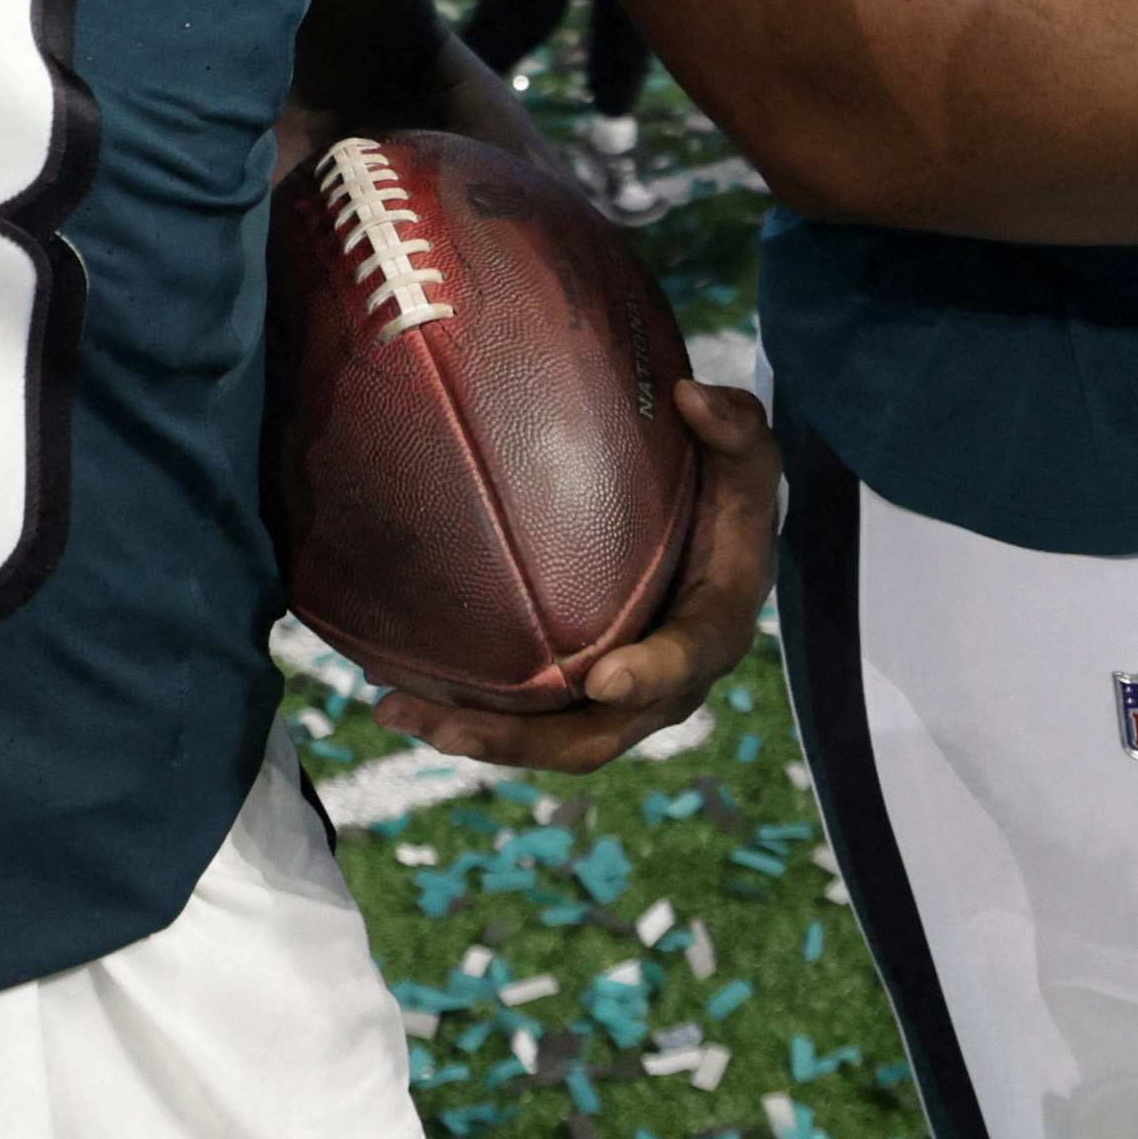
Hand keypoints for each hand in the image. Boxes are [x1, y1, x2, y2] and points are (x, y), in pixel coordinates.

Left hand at [371, 380, 781, 772]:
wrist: (716, 547)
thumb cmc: (727, 497)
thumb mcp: (745, 461)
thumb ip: (735, 429)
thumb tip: (692, 395)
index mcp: (713, 633)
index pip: (687, 661)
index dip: (651, 676)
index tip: (602, 678)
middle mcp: (664, 686)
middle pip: (594, 737)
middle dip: (518, 742)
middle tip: (445, 731)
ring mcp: (616, 701)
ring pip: (546, 740)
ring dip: (471, 735)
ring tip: (391, 712)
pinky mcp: (576, 697)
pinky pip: (524, 719)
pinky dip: (464, 712)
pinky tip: (396, 690)